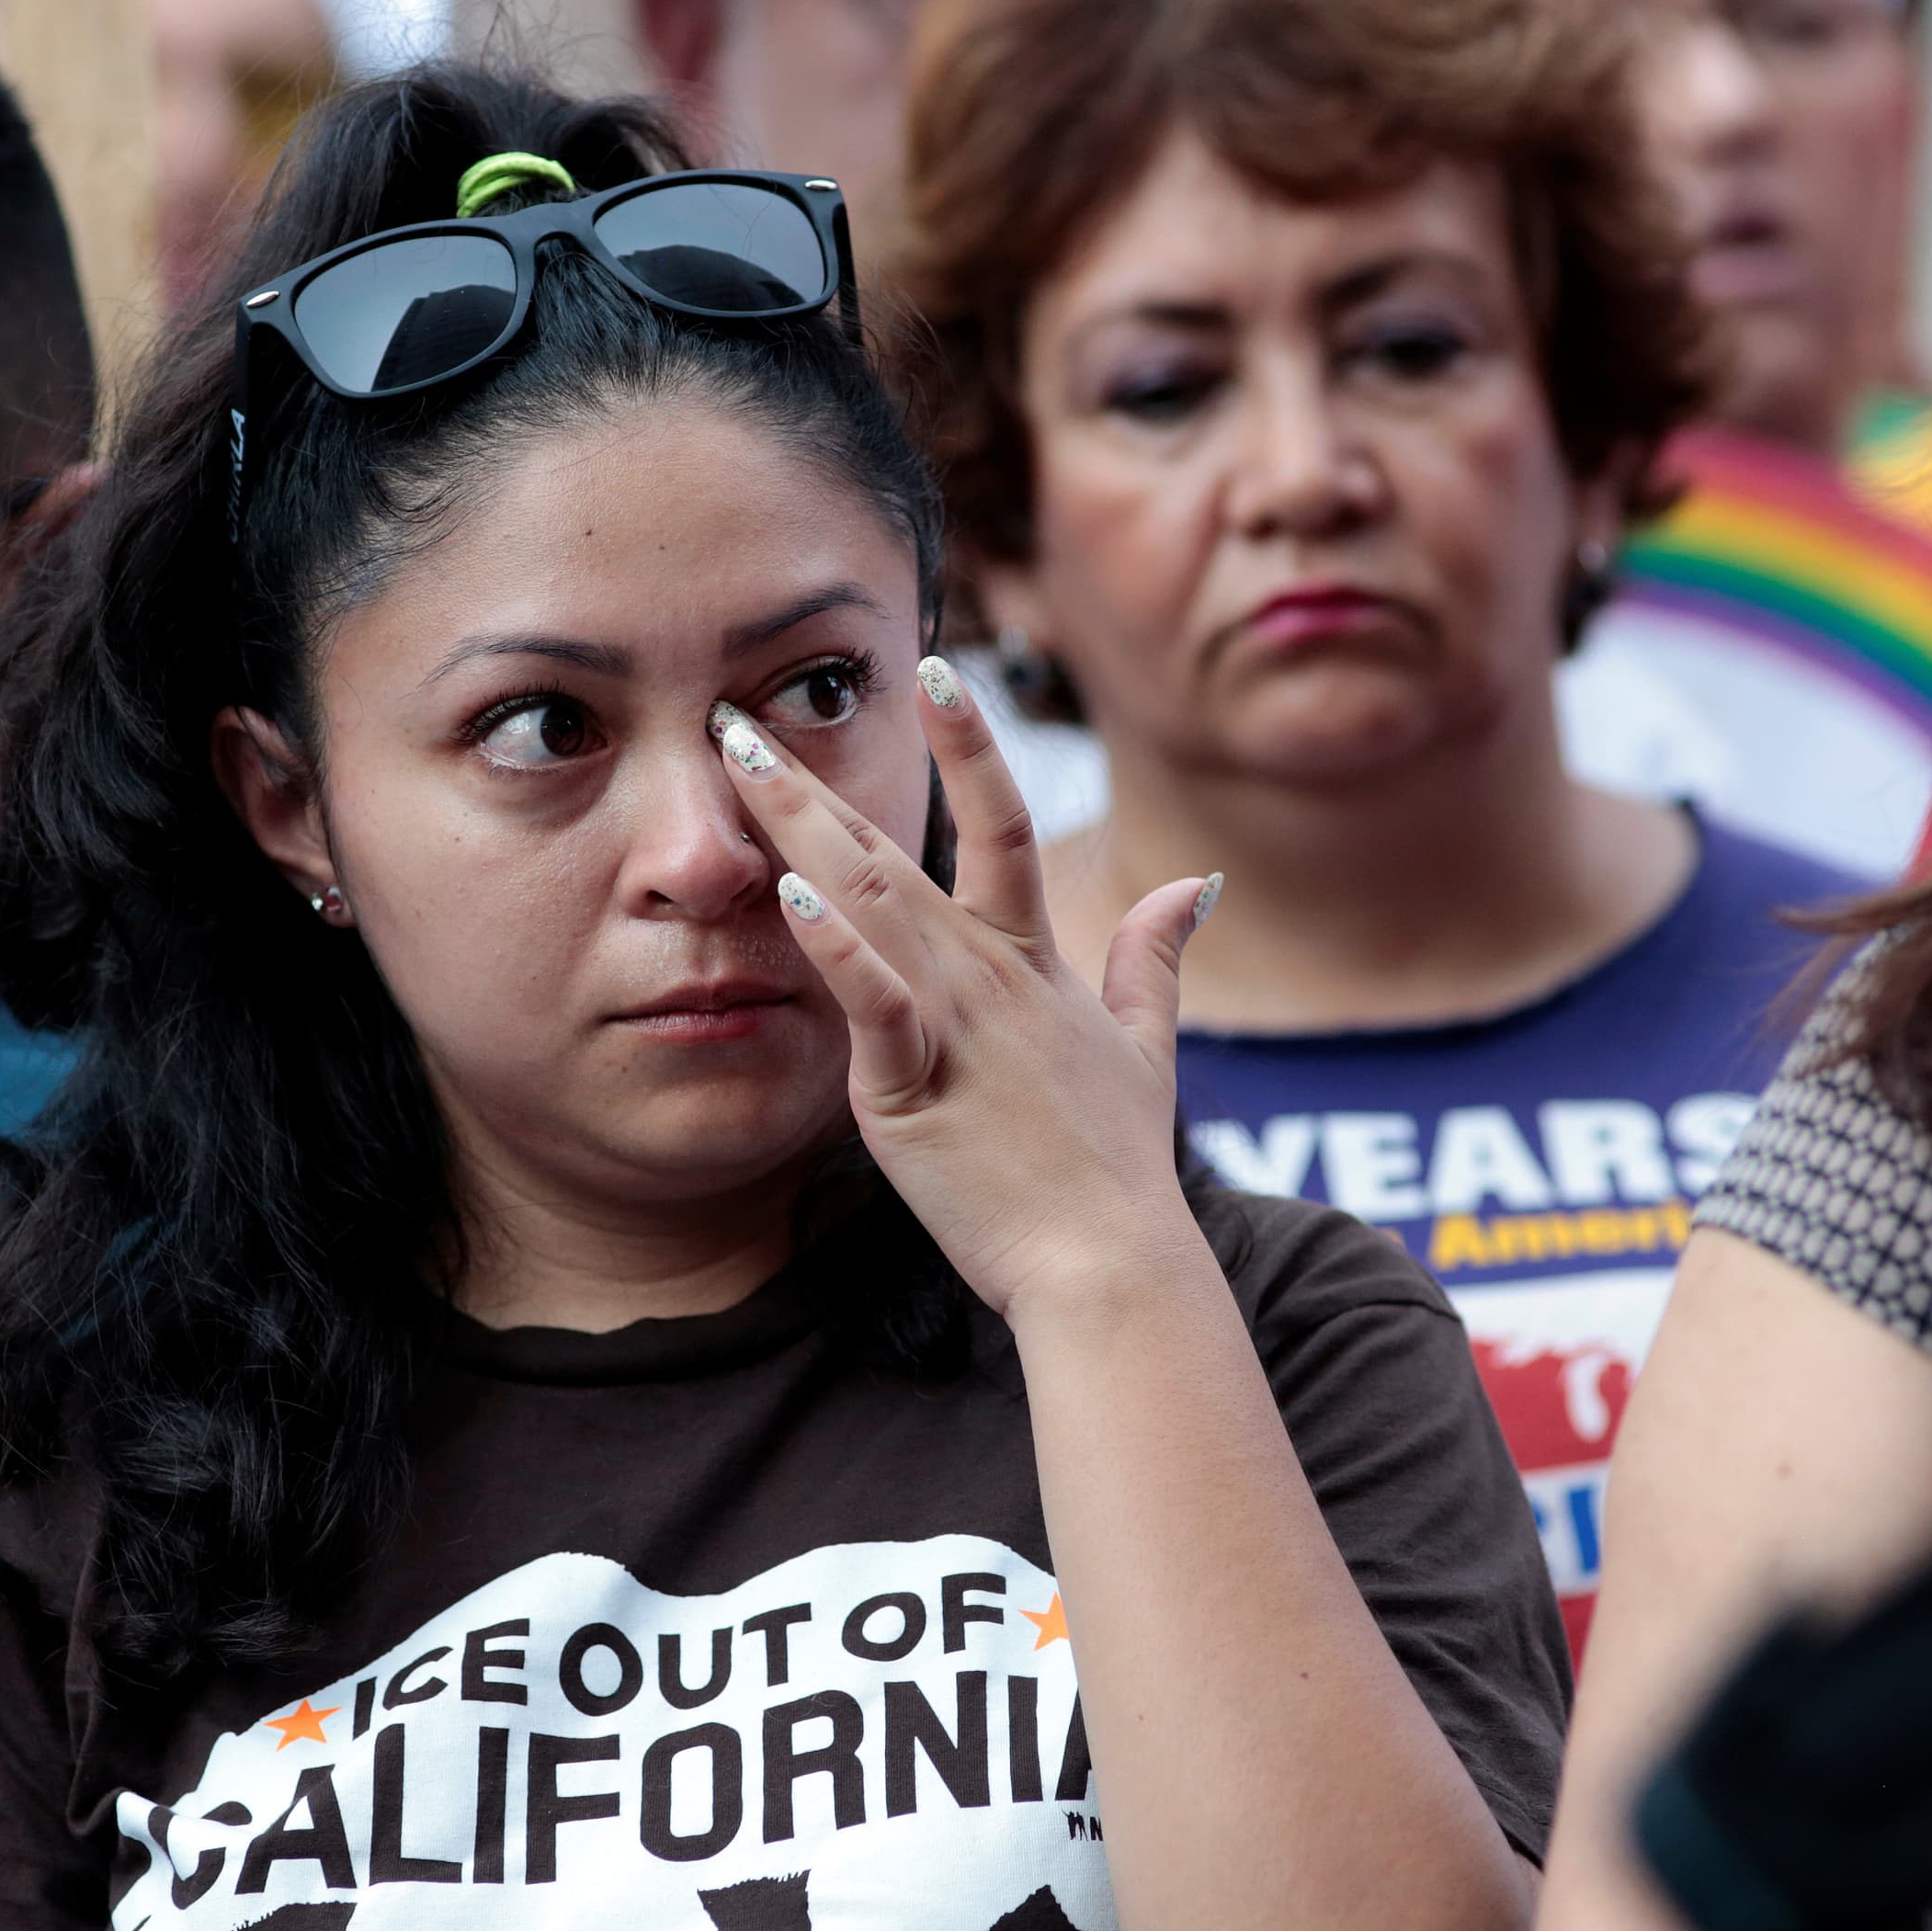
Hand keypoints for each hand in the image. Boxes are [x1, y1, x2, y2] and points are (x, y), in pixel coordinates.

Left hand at [712, 657, 1219, 1317]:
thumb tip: (1194, 885)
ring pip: (870, 901)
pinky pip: (872, 1002)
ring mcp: (953, 1028)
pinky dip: (833, 943)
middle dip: (810, 780)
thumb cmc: (1117, 1171)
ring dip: (798, 825)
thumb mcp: (1148, 1050)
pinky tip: (789, 890)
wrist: (1113, 1265)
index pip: (1005, 822)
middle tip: (738, 713)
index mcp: (1033, 963)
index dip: (973, 740)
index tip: (936, 665)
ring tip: (737, 762)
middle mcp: (989, 976)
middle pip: (896, 849)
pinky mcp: (913, 1091)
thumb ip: (1153, 960)